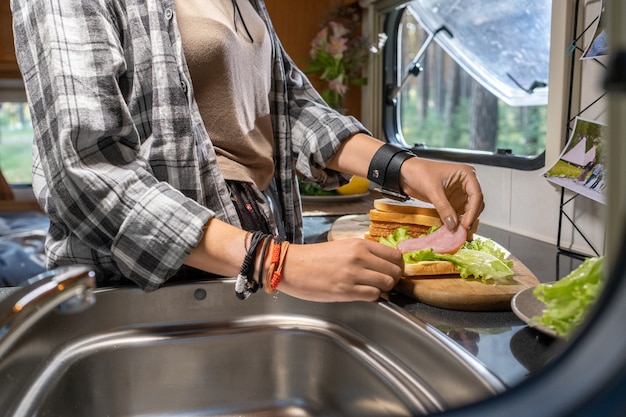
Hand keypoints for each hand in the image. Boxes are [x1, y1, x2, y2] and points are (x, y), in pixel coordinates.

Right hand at [277, 239, 403, 301]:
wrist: (293, 266)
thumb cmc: (316, 258)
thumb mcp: (343, 246)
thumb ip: (364, 252)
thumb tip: (384, 263)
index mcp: (359, 244)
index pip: (395, 255)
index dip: (397, 266)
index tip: (393, 270)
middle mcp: (359, 257)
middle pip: (395, 271)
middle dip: (393, 279)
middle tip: (385, 282)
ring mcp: (353, 275)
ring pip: (387, 284)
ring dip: (384, 289)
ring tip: (373, 288)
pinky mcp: (346, 291)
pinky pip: (374, 295)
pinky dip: (373, 297)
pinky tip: (364, 294)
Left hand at [399, 157, 483, 230]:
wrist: (406, 173)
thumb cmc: (419, 172)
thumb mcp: (433, 190)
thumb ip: (444, 208)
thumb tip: (453, 224)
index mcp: (466, 174)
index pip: (476, 195)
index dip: (472, 211)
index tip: (466, 224)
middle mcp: (466, 183)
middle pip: (476, 204)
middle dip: (470, 218)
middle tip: (463, 232)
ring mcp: (460, 193)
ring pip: (469, 210)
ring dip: (465, 221)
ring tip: (459, 233)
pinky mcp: (453, 201)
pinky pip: (459, 213)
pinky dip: (457, 222)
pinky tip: (454, 229)